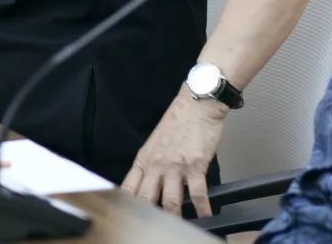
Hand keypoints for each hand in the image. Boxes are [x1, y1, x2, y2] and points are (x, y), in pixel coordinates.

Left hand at [121, 87, 225, 216]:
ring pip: (170, 202)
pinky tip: (206, 217)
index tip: (126, 215)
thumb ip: (151, 164)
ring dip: (174, 218)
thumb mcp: (155, 142)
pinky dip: (203, 210)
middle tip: (152, 227)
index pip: (128, 187)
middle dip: (148, 216)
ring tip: (178, 227)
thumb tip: (150, 184)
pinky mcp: (195, 166)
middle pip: (146, 198)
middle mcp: (156, 165)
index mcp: (144, 159)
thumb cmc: (178, 120)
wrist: (196, 104)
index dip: (126, 204)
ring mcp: (175, 167)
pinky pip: (198, 194)